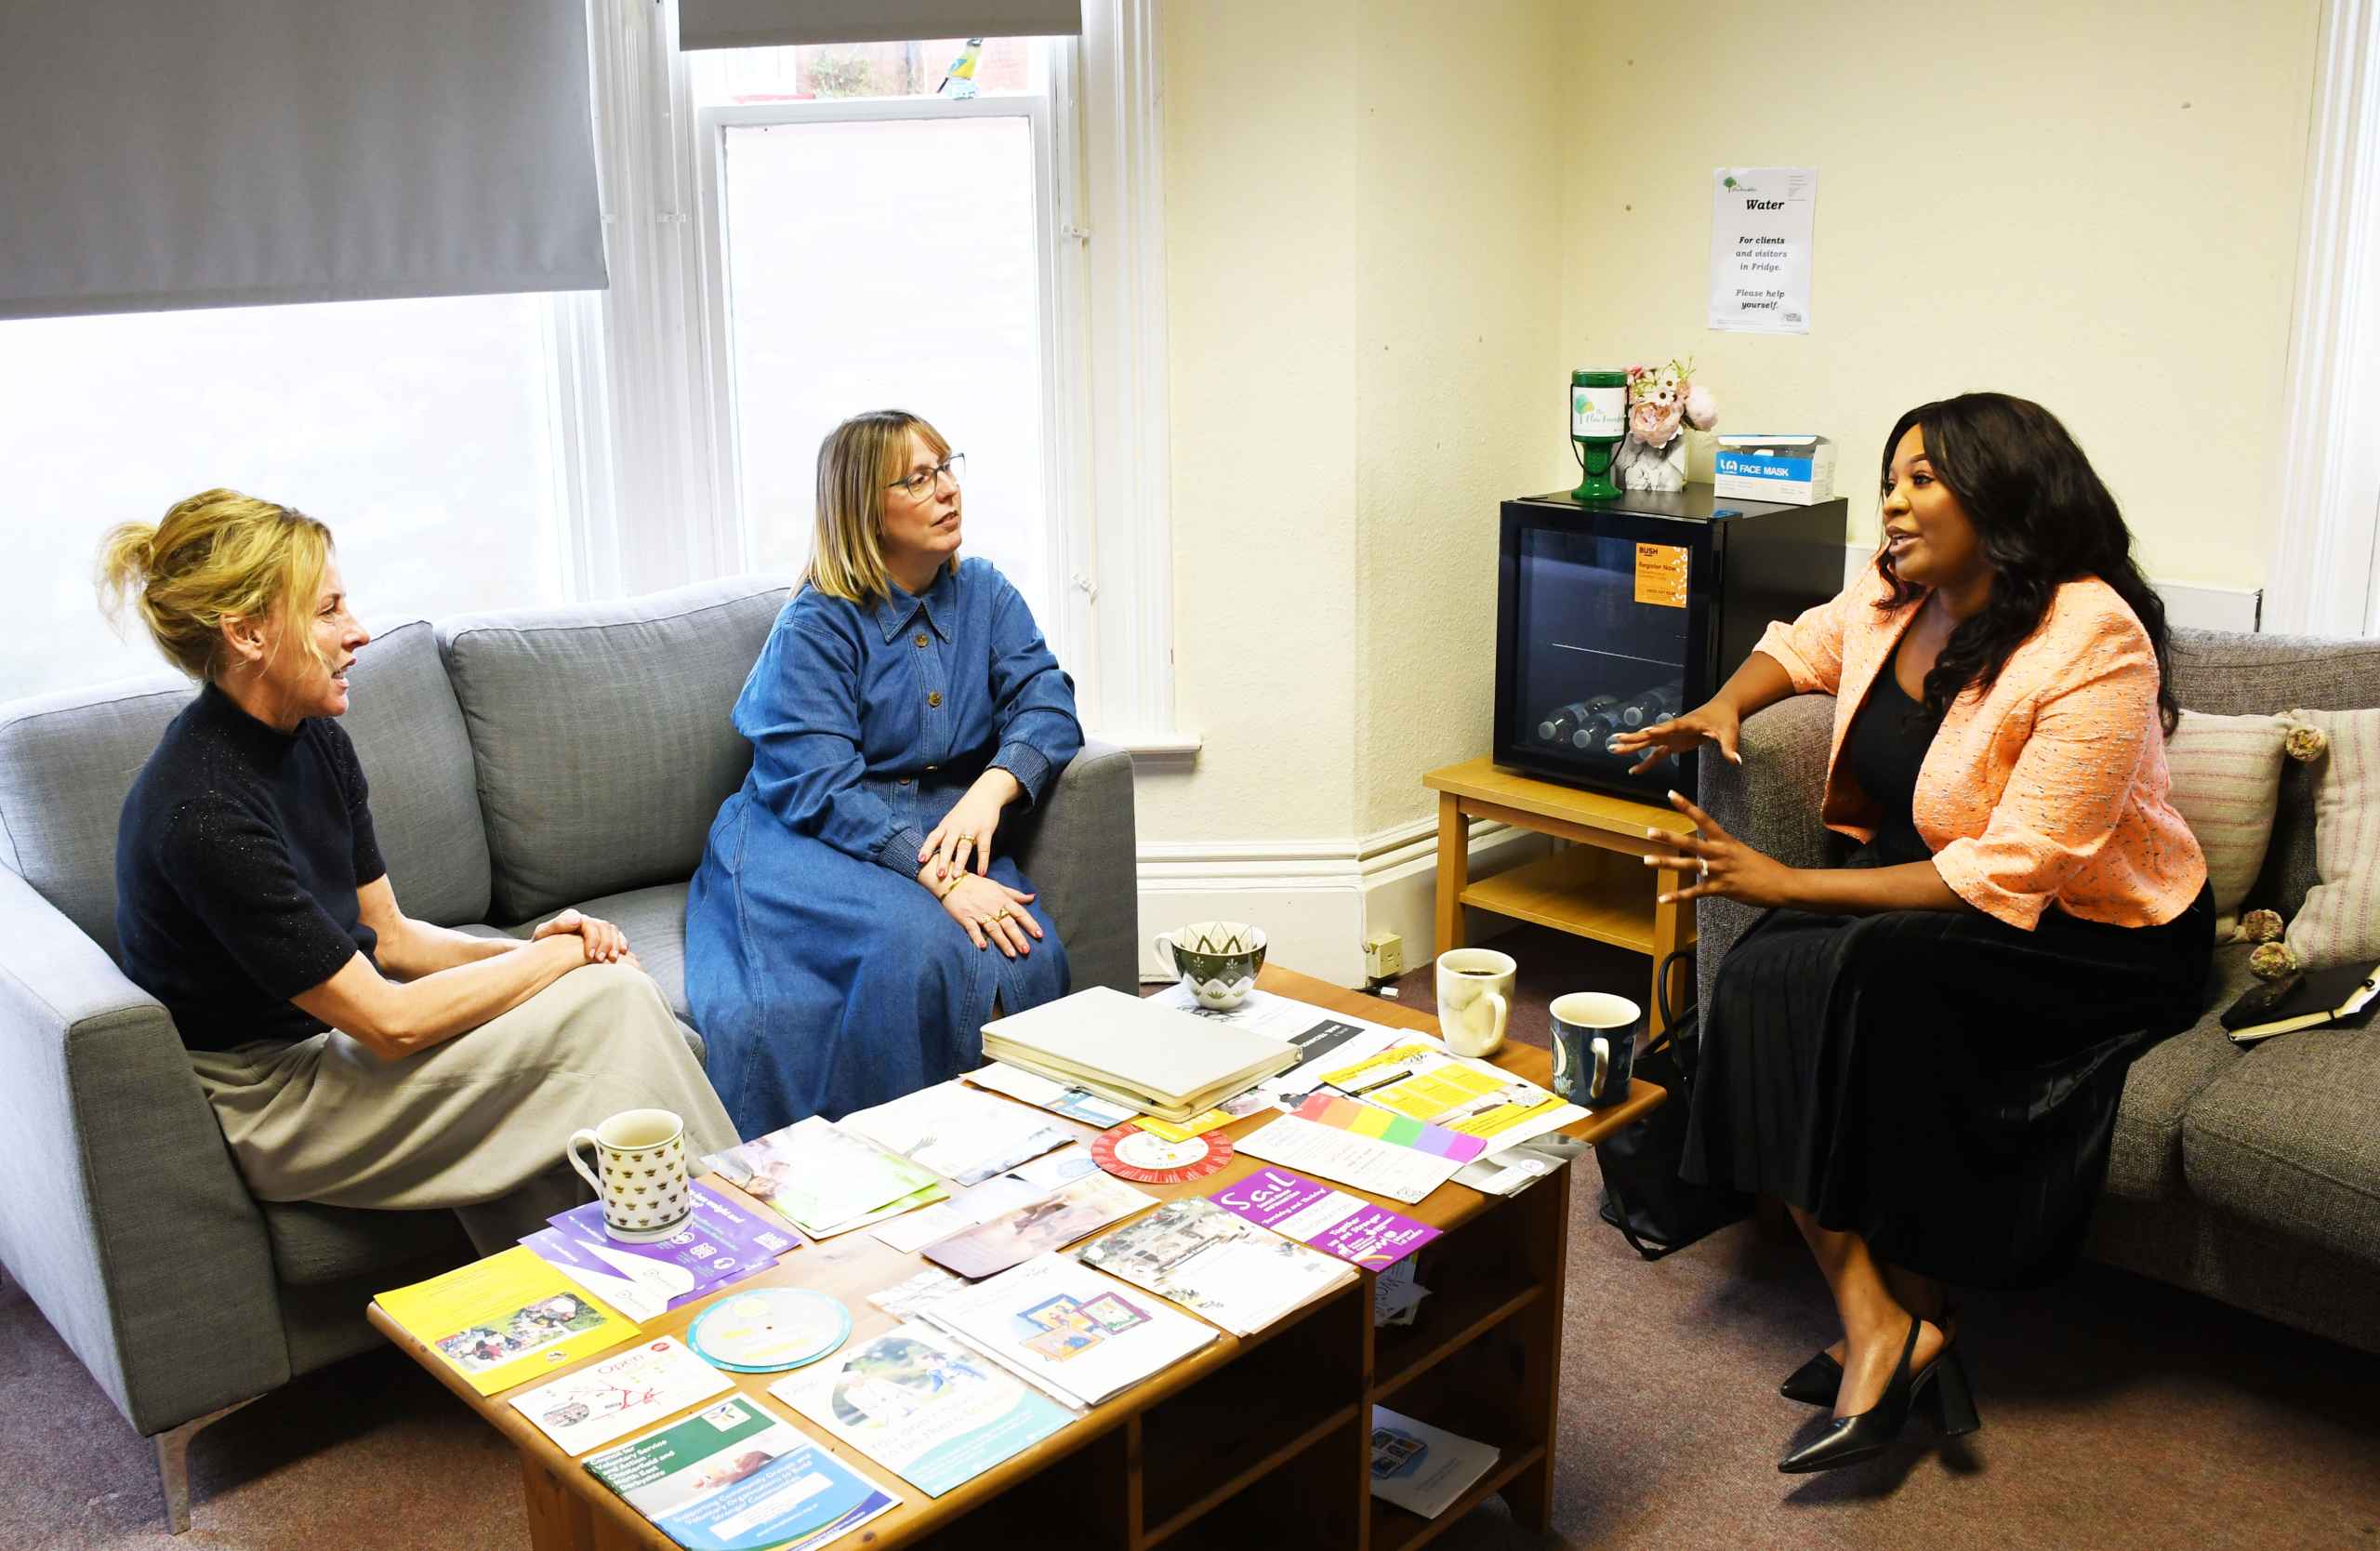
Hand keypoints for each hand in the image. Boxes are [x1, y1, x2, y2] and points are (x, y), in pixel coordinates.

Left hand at [531, 908, 629, 962]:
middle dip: (606, 944)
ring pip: (613, 931)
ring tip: (612, 960)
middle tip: (600, 960)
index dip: (593, 939)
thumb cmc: (540, 945)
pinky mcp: (602, 939)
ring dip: (615, 945)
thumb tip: (578, 920)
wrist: (541, 954)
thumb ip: (557, 924)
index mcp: (574, 918)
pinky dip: (622, 943)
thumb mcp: (542, 934)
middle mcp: (587, 921)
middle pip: (605, 927)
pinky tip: (622, 954)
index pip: (591, 924)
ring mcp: (595, 929)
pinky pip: (618, 937)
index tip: (589, 956)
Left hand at [918, 769, 1021, 881]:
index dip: (926, 848)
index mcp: (946, 825)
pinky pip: (984, 848)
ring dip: (960, 862)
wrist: (984, 794)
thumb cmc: (964, 811)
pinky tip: (982, 873)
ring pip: (964, 847)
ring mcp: (972, 829)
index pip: (933, 837)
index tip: (920, 860)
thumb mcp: (950, 820)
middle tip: (939, 874)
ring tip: (957, 876)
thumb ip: (943, 835)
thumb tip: (932, 854)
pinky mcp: (986, 831)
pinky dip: (983, 861)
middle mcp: (957, 827)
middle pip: (948, 845)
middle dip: (943, 860)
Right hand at [936, 872, 1041, 957]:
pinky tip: (983, 946)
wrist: (953, 880)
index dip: (1030, 924)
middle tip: (1027, 950)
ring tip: (1011, 954)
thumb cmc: (977, 884)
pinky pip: (972, 929)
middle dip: (1018, 938)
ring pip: (993, 929)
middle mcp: (992, 906)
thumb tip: (1033, 897)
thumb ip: (1015, 894)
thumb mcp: (998, 886)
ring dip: (1003, 942)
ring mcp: (978, 913)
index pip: (1019, 912)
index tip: (1039, 934)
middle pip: (1008, 924)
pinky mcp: (965, 918)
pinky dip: (977, 937)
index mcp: (1002, 899)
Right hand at [1608, 700, 1742, 774]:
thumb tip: (1735, 761)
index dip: (1659, 729)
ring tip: (1613, 749)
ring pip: (1648, 742)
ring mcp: (1671, 736)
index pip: (1672, 726)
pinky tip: (1633, 771)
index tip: (1645, 732)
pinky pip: (1656, 755)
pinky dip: (1645, 763)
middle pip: (1652, 733)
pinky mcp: (1672, 743)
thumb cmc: (1725, 719)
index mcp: (1687, 723)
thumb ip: (1729, 747)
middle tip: (1617, 739)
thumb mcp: (1730, 733)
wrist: (1722, 710)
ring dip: (1631, 746)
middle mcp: (1674, 728)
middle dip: (1634, 737)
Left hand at [1638, 789, 1801, 907]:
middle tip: (1649, 831)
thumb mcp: (1742, 851)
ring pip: (1689, 866)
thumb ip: (1723, 850)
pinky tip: (1663, 899)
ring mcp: (1720, 871)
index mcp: (1726, 841)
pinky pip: (1695, 893)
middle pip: (1691, 842)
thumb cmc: (1763, 867)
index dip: (1687, 806)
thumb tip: (1708, 849)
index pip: (1704, 819)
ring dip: (1666, 863)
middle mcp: (1721, 853)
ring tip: (1647, 860)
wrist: (1782, 884)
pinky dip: (1678, 896)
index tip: (1671, 794)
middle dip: (1669, 837)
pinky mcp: (1721, 889)